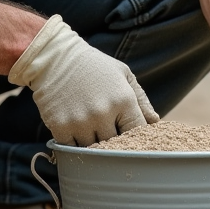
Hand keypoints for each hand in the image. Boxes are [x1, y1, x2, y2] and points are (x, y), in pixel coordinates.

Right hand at [8, 15, 158, 145]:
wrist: (55, 58)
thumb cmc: (94, 66)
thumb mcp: (123, 74)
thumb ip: (141, 99)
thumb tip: (154, 121)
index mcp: (123, 100)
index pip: (137, 132)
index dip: (134, 136)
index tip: (129, 135)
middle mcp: (103, 113)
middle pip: (115, 145)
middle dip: (114, 142)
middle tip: (108, 133)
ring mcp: (81, 121)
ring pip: (94, 150)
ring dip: (94, 145)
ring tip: (91, 131)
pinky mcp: (60, 127)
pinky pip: (72, 149)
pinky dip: (75, 146)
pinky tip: (76, 133)